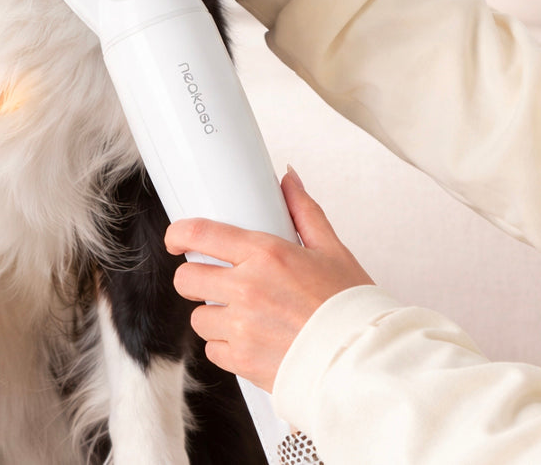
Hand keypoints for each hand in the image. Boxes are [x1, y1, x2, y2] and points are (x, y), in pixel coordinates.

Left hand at [165, 168, 372, 391]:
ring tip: (243, 317)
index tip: (176, 239)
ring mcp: (241, 326)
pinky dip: (226, 346)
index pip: (200, 233)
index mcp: (266, 255)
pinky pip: (212, 349)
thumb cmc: (351, 308)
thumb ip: (304, 212)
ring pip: (198, 316)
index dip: (178, 233)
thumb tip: (288, 180)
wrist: (364, 360)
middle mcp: (247, 288)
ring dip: (214, 316)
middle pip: (186, 277)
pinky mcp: (241, 359)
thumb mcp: (332, 251)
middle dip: (195, 278)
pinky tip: (251, 341)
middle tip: (214, 282)